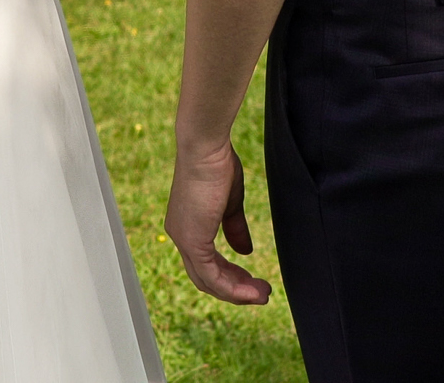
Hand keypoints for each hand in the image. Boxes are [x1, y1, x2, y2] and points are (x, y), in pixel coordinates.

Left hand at [166, 142, 270, 305]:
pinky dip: (233, 288)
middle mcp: (180, 235)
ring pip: (209, 281)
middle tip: (261, 293)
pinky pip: (212, 276)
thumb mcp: (230, 203)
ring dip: (237, 293)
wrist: (206, 148)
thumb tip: (245, 252)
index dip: (231, 276)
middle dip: (236, 289)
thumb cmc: (217, 165)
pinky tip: (252, 292)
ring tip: (263, 295)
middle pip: (206, 278)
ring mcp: (183, 239)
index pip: (206, 263)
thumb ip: (234, 228)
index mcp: (187, 225)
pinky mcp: (192, 240)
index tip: (253, 282)